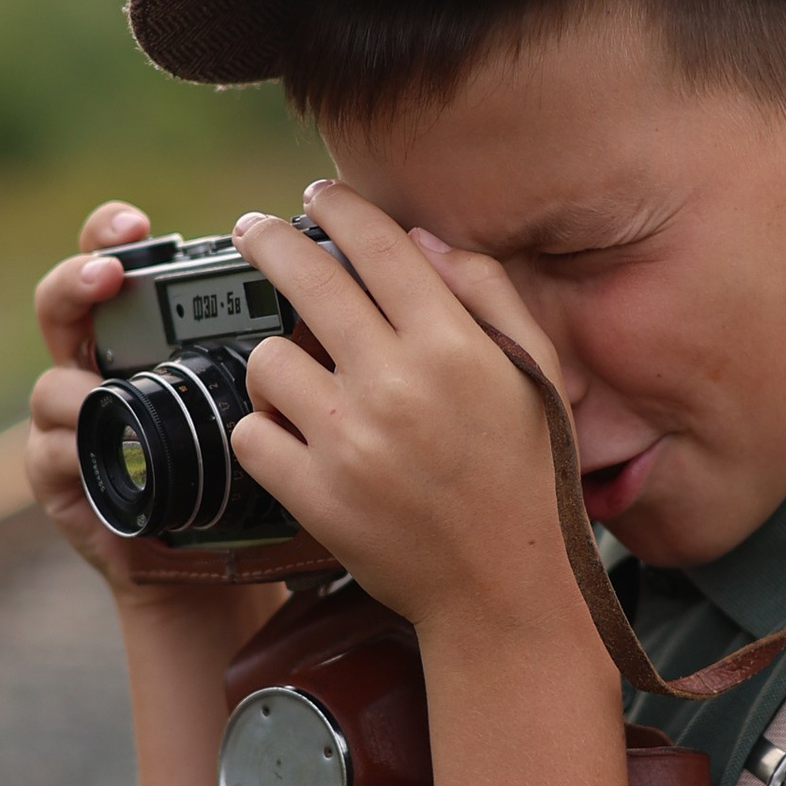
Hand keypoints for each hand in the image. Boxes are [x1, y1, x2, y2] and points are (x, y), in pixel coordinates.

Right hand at [26, 200, 279, 632]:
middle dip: (78, 279)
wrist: (224, 570)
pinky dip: (71, 449)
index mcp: (153, 334)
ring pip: (53, 382)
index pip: (122, 262)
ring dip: (74, 384)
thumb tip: (357, 288)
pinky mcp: (62, 477)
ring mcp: (75, 420)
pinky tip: (93, 451)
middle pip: (65, 301)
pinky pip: (50, 452)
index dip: (114, 234)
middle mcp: (105, 365)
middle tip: (107, 276)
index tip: (137, 226)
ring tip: (100, 392)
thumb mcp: (285, 403)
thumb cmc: (258, 475)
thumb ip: (299, 348)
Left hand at [230, 184, 599, 653]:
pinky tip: (287, 432)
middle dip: (270, 242)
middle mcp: (398, 385)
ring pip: (266, 359)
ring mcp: (350, 443)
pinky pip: (251, 436)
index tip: (319, 196)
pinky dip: (262, 430)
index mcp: (454, 347)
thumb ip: (487, 295)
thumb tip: (422, 239)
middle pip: (307, 281)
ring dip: (273, 358)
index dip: (339, 207)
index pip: (379, 246)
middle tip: (255, 232)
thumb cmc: (526, 478)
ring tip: (292, 371)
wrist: (506, 589)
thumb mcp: (535, 375)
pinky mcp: (315, 496)